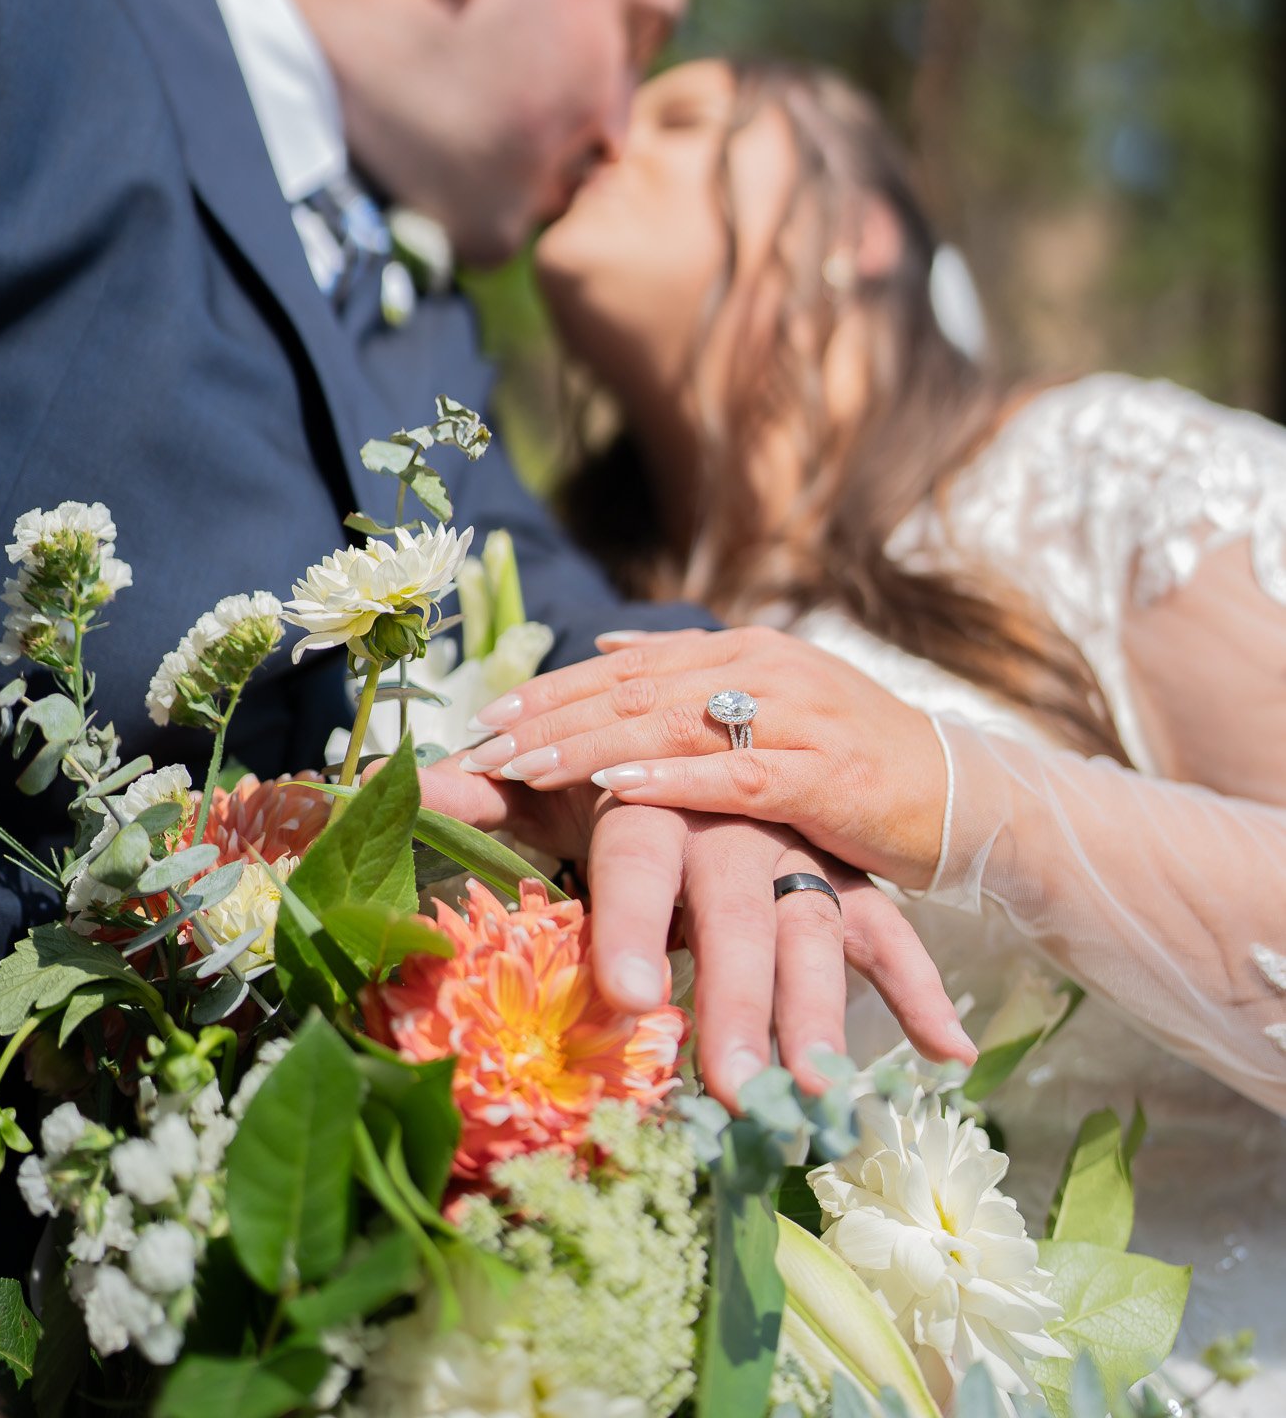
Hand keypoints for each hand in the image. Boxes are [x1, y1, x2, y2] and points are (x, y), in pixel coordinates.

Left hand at [416, 755, 973, 1109]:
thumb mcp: (548, 786)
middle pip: (737, 907)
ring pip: (815, 929)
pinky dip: (918, 987)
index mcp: (649, 792)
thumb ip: (472, 799)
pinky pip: (887, 928)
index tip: (625, 1004)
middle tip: (729, 1096)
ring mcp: (794, 845)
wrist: (720, 708)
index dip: (628, 920)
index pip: (637, 849)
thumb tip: (352, 791)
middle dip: (736, 1002)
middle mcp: (728, 816)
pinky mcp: (842, 872)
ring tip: (822, 1102)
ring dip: (822, 1016)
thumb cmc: (612, 776)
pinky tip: (951, 1055)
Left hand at [454, 625, 949, 889]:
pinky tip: (620, 789)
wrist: (961, 794)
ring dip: (591, 745)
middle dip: (552, 717)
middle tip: (482, 746)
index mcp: (742, 650)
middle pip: (633, 689)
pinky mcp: (823, 776)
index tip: (485, 717)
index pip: (626, 665)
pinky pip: (735, 777)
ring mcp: (795, 719)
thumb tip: (604, 652)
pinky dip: (674, 782)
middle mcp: (764, 669)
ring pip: (672, 725)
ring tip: (525, 764)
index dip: (551, 690)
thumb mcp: (768, 706)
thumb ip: (689, 680)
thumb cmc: (852, 762)